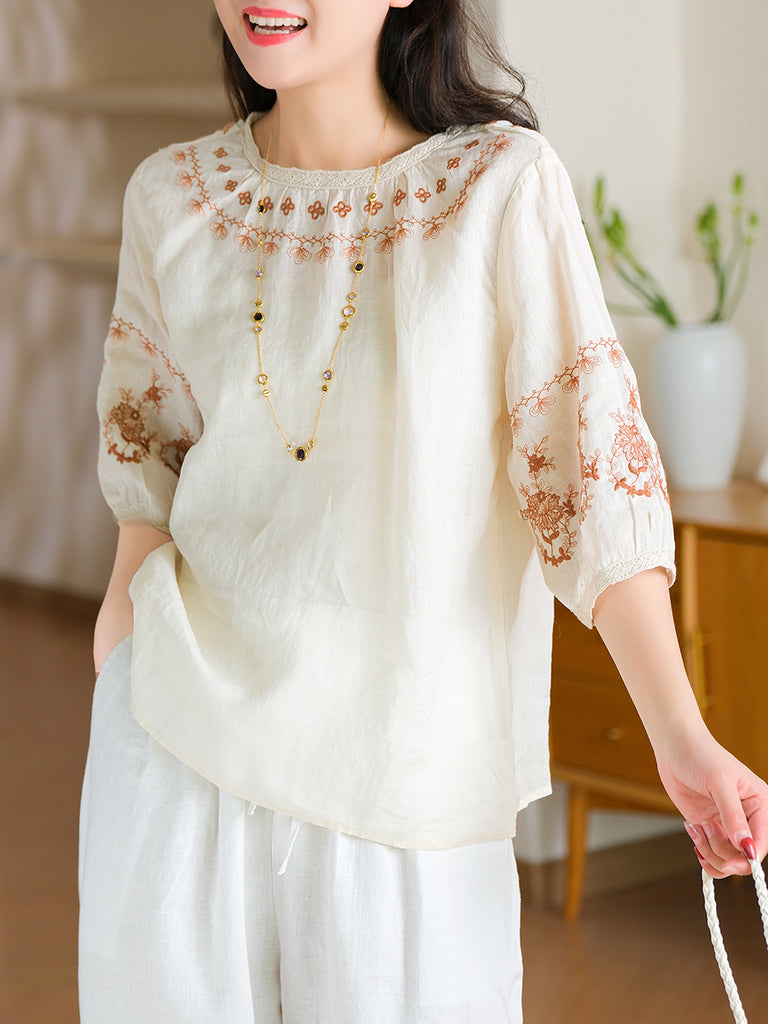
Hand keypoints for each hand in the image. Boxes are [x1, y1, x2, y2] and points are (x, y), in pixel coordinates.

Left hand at [655, 728, 767, 877]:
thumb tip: (746, 847)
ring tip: (698, 827)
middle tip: (706, 830)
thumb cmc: (701, 755)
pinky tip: (692, 831)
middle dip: (723, 853)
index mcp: (760, 804)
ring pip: (726, 858)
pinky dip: (701, 851)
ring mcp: (726, 824)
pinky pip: (711, 853)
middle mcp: (746, 818)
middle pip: (743, 856)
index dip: (747, 857)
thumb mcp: (719, 782)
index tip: (729, 862)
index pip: (761, 843)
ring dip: (709, 850)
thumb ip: (733, 816)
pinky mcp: (709, 827)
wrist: (674, 747)